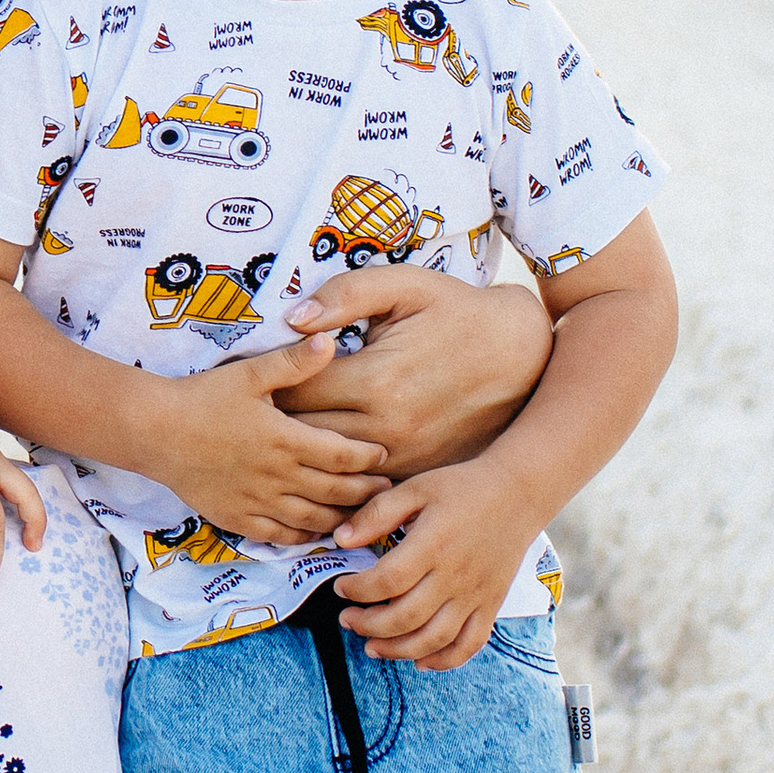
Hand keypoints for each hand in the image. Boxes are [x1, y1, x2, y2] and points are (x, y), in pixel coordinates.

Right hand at [135, 335, 389, 545]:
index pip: (343, 455)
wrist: (154, 431)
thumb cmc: (202, 398)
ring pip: (312, 519)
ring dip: (341, 518)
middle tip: (385, 488)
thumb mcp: (250, 373)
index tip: (384, 455)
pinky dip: (303, 537)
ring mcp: (257, 501)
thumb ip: (293, 362)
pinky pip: (279, 535)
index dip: (369, 458)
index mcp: (285, 439)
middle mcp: (277, 476)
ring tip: (359, 513)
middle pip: (335, 491)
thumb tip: (330, 342)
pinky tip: (314, 532)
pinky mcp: (237, 517)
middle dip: (365, 491)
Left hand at [276, 267, 551, 468]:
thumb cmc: (457, 311)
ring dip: (301, 455)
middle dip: (273, 424)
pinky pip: (362, 486)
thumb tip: (294, 319)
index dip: (266, 385)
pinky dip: (337, 476)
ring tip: (276, 438)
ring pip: (327, 469)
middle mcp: (386, 426)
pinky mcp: (420, 472)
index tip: (251, 378)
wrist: (522, 354)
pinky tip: (321, 459)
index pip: (292, 394)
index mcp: (374, 379)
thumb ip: (345, 295)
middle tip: (253, 412)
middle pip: (302, 437)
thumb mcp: (405, 286)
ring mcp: (405, 456)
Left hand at [329, 461, 538, 668]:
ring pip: (434, 638)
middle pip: (406, 617)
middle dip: (369, 626)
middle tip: (348, 620)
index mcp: (432, 544)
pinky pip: (469, 644)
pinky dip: (444, 660)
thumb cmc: (461, 488)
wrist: (518, 493)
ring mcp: (476, 594)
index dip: (357, 591)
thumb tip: (340, 540)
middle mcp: (455, 575)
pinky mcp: (491, 605)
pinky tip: (420, 661)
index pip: (386, 581)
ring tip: (372, 647)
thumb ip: (377, 514)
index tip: (341, 588)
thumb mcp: (415, 489)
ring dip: (398, 650)